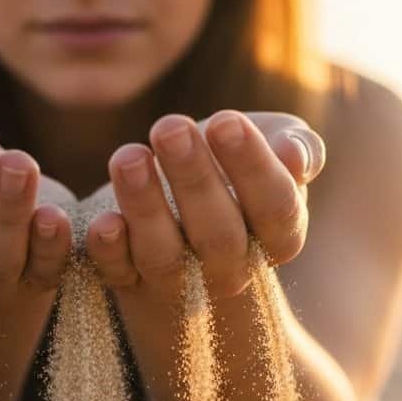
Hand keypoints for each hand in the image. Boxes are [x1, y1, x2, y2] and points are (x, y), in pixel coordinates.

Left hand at [82, 110, 325, 301]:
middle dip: (193, 179)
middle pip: (219, 235)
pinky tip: (104, 220)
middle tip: (170, 127)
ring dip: (144, 206)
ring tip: (129, 156)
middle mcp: (230, 268)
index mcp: (279, 236)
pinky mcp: (128, 280)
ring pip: (163, 254)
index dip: (252, 167)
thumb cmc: (237, 170)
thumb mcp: (273, 148)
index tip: (226, 120)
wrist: (184, 214)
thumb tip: (295, 155)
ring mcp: (178, 281)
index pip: (275, 208)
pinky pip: (118, 273)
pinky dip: (108, 250)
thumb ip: (298, 147)